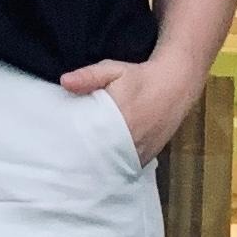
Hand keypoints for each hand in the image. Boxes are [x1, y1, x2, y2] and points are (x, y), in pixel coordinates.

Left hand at [58, 56, 194, 164]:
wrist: (175, 85)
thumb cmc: (140, 77)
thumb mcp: (113, 70)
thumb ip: (89, 76)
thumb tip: (64, 81)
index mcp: (120, 120)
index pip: (91, 141)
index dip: (75, 146)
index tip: (61, 149)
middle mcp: (132, 142)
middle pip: (100, 158)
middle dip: (84, 159)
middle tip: (66, 160)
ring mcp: (142, 153)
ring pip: (114, 166)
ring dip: (99, 165)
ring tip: (80, 164)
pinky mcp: (148, 157)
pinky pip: (126, 166)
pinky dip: (115, 165)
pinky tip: (102, 163)